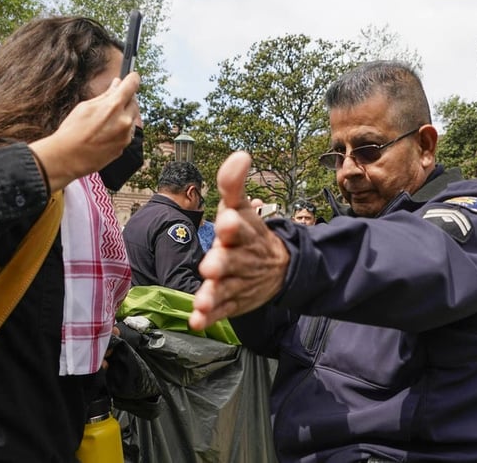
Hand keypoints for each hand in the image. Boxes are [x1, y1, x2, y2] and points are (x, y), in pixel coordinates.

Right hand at [28, 72, 140, 191]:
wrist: (67, 157)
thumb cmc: (72, 131)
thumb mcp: (85, 106)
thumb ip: (105, 95)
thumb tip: (117, 84)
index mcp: (113, 106)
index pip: (132, 86)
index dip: (133, 79)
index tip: (133, 77)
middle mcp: (124, 121)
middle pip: (134, 103)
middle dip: (127, 99)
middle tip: (114, 99)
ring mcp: (125, 136)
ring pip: (132, 119)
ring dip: (124, 115)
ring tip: (106, 119)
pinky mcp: (123, 147)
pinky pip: (127, 133)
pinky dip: (121, 129)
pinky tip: (106, 132)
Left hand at [189, 151, 289, 329]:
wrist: (279, 268)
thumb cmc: (250, 234)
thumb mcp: (240, 208)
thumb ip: (234, 184)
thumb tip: (241, 155)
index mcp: (245, 234)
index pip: (241, 227)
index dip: (233, 225)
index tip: (225, 220)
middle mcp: (242, 259)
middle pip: (232, 262)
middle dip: (222, 263)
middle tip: (210, 266)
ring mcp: (238, 283)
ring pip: (225, 290)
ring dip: (213, 296)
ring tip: (201, 302)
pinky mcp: (232, 303)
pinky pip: (221, 312)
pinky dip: (210, 318)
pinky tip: (197, 322)